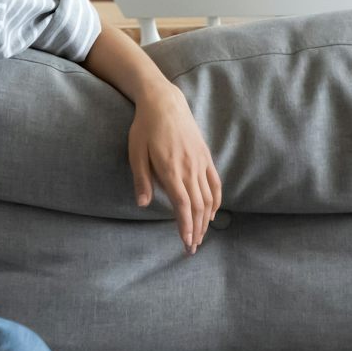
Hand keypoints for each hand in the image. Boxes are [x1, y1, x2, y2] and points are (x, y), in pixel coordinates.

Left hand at [127, 86, 221, 255]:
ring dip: (206, 220)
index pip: (183, 205)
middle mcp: (189, 169)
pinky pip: (215, 183)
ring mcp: (200, 163)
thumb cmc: (144, 128)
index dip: (186, 226)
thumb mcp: (135, 152)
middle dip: (196, 230)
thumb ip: (141, 179)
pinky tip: (212, 214)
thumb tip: (142, 204)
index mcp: (171, 170)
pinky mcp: (205, 157)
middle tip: (192, 248)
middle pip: (198, 207)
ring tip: (201, 236)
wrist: (164, 103)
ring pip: (208, 198)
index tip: (186, 243)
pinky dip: (216, 201)